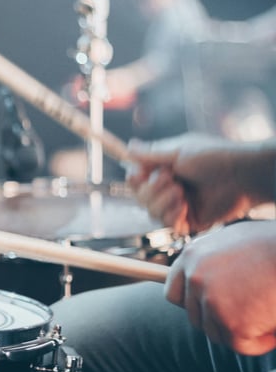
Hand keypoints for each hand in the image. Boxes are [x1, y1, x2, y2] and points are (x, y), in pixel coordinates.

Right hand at [126, 134, 273, 233]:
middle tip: (171, 180)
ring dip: (162, 202)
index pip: (136, 179)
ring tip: (181, 193)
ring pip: (151, 212)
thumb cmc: (215, 157)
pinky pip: (168, 225)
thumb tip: (129, 146)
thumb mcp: (178, 150)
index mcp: (165, 169)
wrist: (243, 175)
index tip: (141, 174)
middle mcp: (169, 188)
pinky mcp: (190, 220)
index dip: (135, 179)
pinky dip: (172, 215)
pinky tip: (184, 206)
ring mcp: (179, 205)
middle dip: (151, 190)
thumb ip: (151, 153)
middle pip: (140, 198)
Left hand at [165, 220, 275, 355]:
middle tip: (248, 314)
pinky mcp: (232, 322)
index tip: (208, 309)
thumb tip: (209, 277)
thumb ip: (215, 260)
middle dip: (219, 321)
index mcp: (192, 255)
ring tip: (267, 313)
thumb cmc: (274, 245)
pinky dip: (260, 342)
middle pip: (195, 317)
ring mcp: (211, 300)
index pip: (173, 292)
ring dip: (241, 331)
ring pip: (217, 333)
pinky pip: (241, 345)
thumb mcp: (235, 240)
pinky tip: (274, 327)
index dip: (191, 304)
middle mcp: (195, 277)